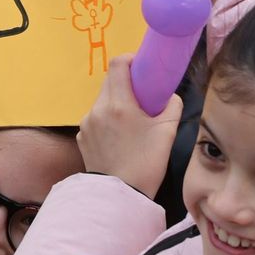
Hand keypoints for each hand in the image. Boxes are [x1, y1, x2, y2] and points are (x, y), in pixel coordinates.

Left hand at [77, 54, 182, 198]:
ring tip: (131, 119)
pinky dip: (107, 119)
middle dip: (125, 82)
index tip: (141, 67)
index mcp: (119, 104)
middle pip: (109, 81)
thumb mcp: (167, 133)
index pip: (117, 64)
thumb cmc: (147, 163)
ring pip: (102, 100)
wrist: (121, 195)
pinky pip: (95, 118)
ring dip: (116, 102)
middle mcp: (98, 109)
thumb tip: (170, 95)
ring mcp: (87, 123)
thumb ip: (172, 106)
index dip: (130, 59)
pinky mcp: (81, 137)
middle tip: (141, 93)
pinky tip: (119, 135)